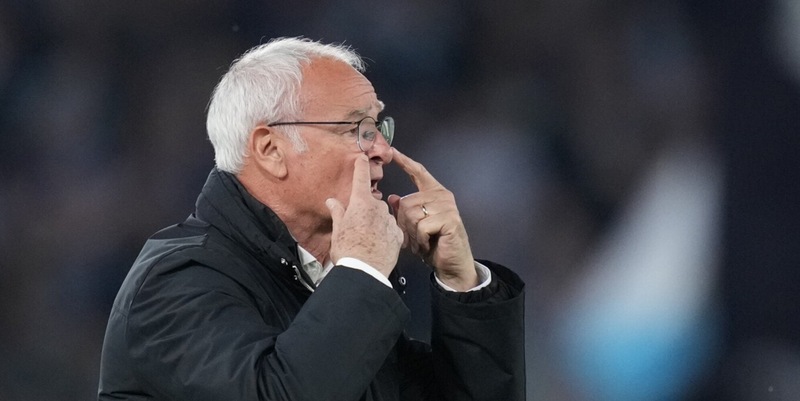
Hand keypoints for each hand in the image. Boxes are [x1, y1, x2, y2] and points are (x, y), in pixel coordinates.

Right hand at [326, 155, 403, 276]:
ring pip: (383, 215)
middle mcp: (378, 208)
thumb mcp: (337, 230)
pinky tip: (378, 243)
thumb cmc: (348, 251)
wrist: (365, 272)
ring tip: (368, 237)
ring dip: (377, 221)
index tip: (362, 157)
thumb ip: (337, 212)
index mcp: (360, 203)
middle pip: (372, 201)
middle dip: (366, 208)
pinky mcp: (398, 234)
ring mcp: (389, 221)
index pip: (361, 177)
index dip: (361, 165)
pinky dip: (386, 232)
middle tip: (357, 224)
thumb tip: (332, 201)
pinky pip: (391, 228)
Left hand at [387, 148, 477, 290]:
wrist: (451, 263)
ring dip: (412, 233)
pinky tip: (427, 244)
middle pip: (406, 201)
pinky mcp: (450, 219)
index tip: (393, 151)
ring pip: (412, 214)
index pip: (418, 173)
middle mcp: (442, 196)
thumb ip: (405, 210)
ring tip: (422, 240)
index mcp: (434, 193)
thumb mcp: (414, 226)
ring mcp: (447, 207)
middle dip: (404, 223)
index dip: (405, 162)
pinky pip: (421, 226)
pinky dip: (420, 239)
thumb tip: (392, 197)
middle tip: (414, 236)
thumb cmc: (434, 244)